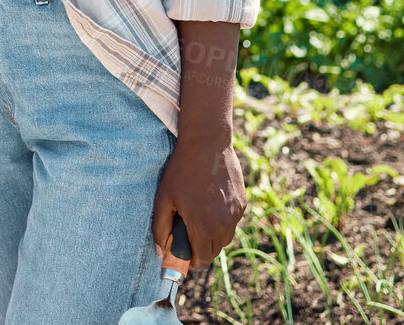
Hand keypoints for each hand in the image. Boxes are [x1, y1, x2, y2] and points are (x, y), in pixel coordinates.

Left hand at [151, 136, 245, 274]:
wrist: (206, 143)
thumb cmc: (181, 170)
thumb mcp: (164, 198)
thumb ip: (160, 228)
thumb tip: (161, 252)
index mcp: (202, 227)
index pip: (201, 260)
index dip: (191, 260)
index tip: (183, 252)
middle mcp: (223, 225)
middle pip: (214, 252)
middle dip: (201, 247)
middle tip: (188, 231)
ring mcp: (235, 214)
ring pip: (225, 238)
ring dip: (213, 235)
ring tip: (199, 216)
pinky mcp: (243, 203)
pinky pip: (233, 222)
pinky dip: (223, 220)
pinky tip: (210, 203)